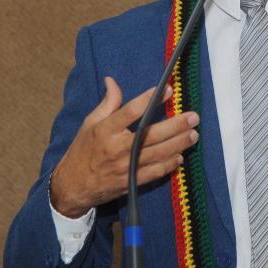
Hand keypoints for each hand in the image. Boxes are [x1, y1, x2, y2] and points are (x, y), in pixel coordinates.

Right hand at [50, 77, 199, 217]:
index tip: (168, 90)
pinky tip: (180, 156)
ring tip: (194, 134)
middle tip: (194, 117)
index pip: (131, 111)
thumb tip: (112, 80)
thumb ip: (107, 103)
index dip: (150, 99)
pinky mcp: (130, 182)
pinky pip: (155, 172)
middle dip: (176, 125)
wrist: (72, 186)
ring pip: (158, 154)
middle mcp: (117, 148)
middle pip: (151, 134)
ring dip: (179, 144)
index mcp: (105, 130)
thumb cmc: (83, 150)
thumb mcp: (90, 123)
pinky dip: (169, 164)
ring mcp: (125, 167)